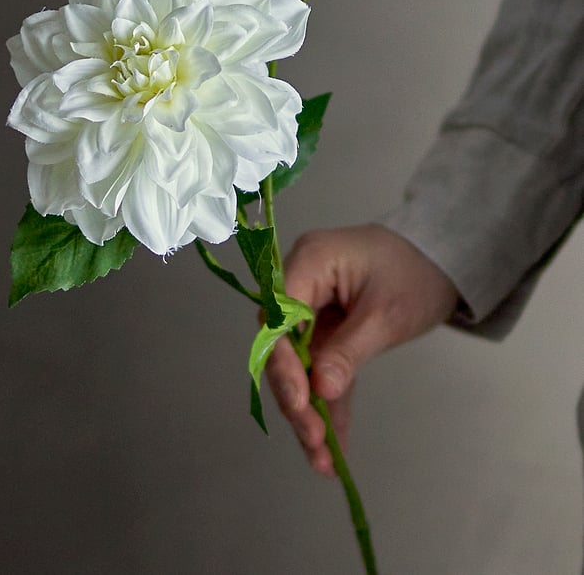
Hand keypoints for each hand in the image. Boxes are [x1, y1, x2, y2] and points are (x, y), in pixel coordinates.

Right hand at [266, 224, 458, 474]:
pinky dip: (329, 404)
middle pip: (282, 344)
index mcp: (310, 261)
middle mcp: (300, 282)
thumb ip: (349, 351)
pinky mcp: (325, 330)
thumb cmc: (415, 272)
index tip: (301, 403)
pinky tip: (335, 447)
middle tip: (314, 440)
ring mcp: (311, 309)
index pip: (278, 314)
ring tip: (323, 460)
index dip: (283, 361)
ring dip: (309, 411)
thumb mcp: (386, 314)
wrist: (440, 259)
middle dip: (296, 396)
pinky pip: (321, 369)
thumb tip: (319, 390)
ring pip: (298, 364)